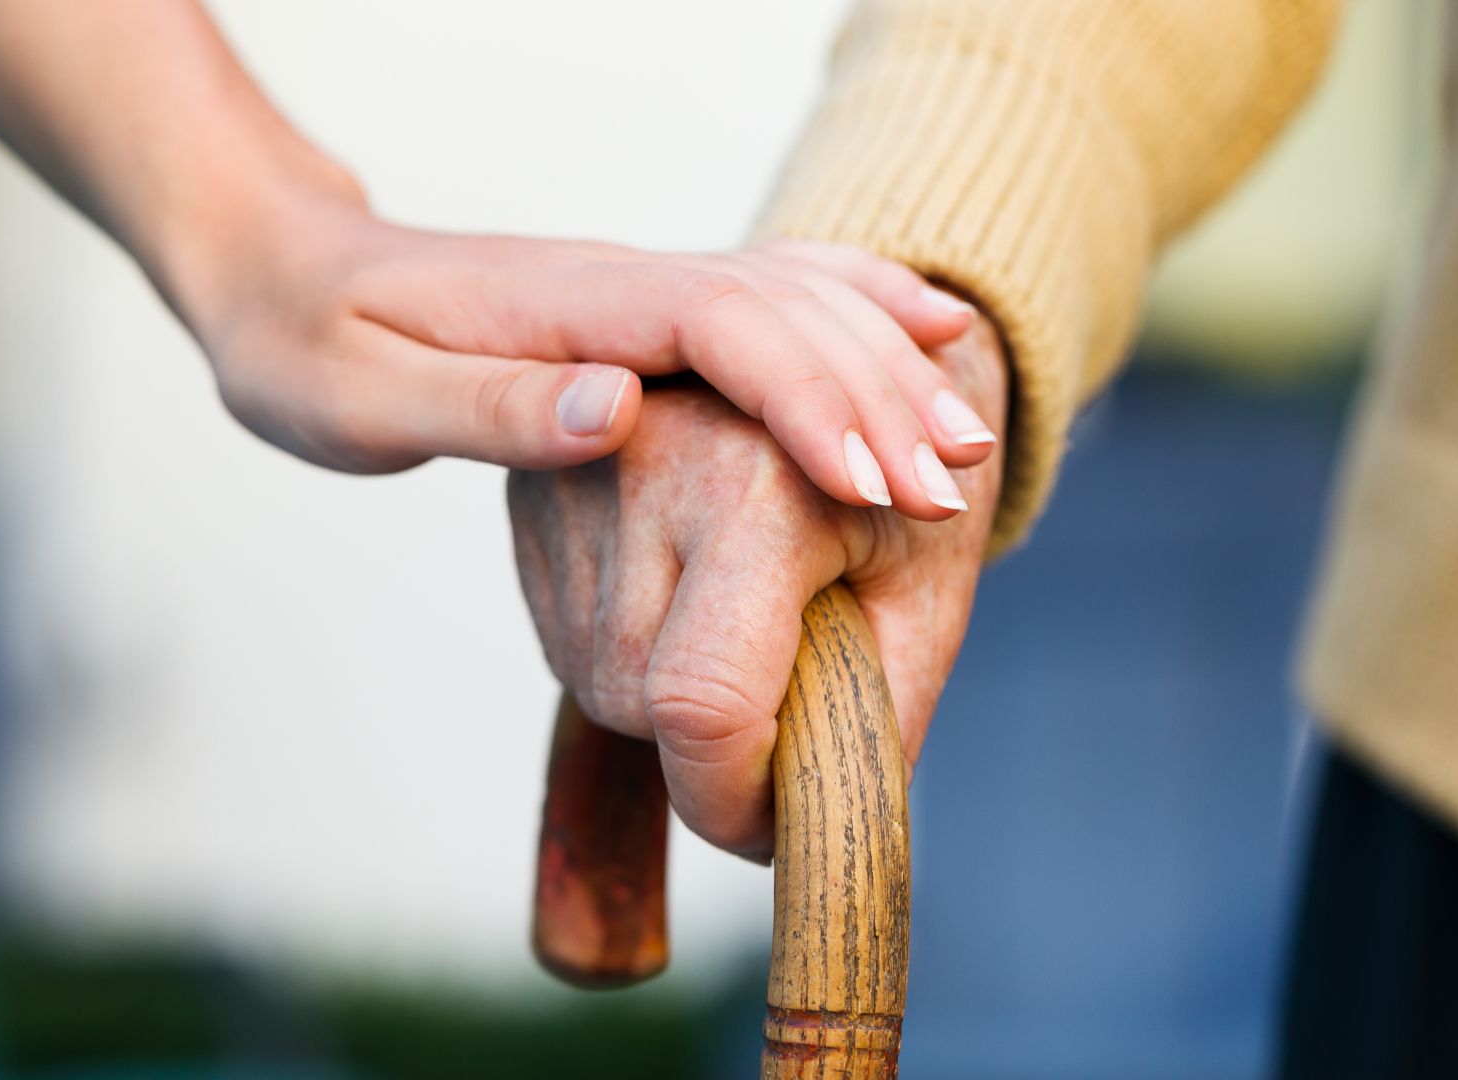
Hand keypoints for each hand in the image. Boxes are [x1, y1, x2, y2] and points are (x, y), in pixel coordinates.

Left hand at [174, 191, 996, 511]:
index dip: (806, 399)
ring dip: (884, 365)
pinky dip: (856, 310)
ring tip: (968, 441)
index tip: (873, 482)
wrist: (278, 270)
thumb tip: (618, 409)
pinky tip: (924, 326)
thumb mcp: (362, 398)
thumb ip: (489, 410)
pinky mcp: (640, 310)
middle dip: (876, 397)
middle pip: (783, 315)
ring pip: (795, 303)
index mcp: (566, 306)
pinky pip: (773, 296)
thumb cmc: (304, 346)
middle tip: (956, 488)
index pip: (721, 330)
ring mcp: (638, 289)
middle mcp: (621, 283)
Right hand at [508, 308, 1006, 856]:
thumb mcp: (926, 594)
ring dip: (667, 701)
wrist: (846, 351)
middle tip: (789, 699)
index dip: (732, 800)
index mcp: (757, 480)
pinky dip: (631, 655)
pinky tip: (689, 597)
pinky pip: (567, 637)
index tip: (773, 830)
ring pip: (594, 680)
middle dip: (712, 747)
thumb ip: (874, 719)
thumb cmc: (904, 475)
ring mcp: (570, 469)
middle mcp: (640, 457)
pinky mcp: (531, 488)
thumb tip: (803, 830)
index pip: (702, 702)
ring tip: (746, 624)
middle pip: (639, 703)